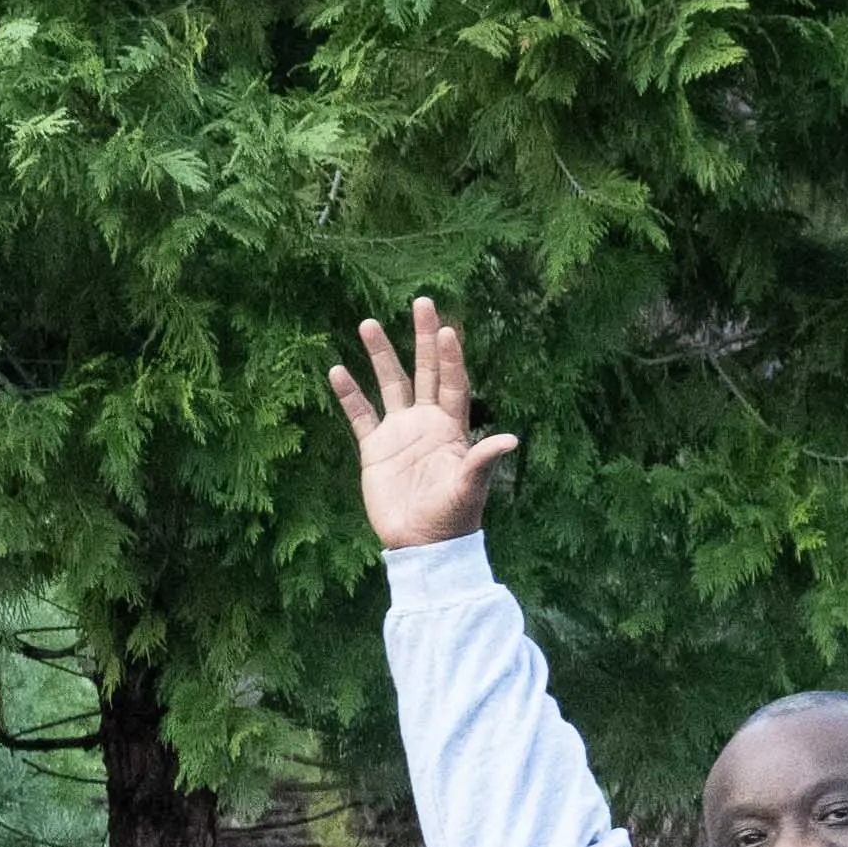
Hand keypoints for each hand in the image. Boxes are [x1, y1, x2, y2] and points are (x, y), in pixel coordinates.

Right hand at [325, 296, 514, 549]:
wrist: (421, 544)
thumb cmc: (453, 517)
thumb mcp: (470, 487)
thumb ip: (483, 460)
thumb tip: (510, 439)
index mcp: (452, 427)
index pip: (453, 382)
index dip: (450, 357)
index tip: (446, 330)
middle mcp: (426, 422)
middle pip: (425, 371)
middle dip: (422, 337)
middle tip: (422, 302)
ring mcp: (399, 433)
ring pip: (390, 385)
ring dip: (381, 355)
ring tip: (368, 323)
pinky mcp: (374, 450)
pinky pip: (359, 415)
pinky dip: (348, 394)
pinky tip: (337, 371)